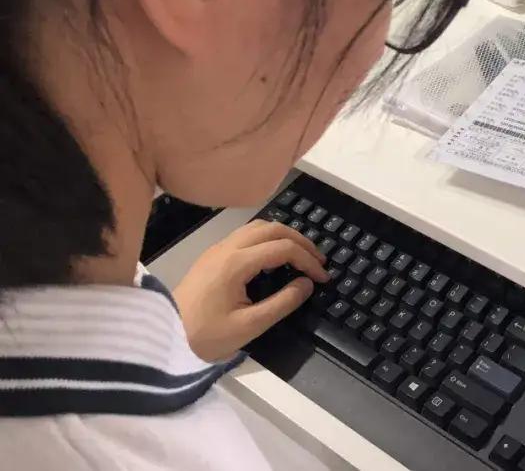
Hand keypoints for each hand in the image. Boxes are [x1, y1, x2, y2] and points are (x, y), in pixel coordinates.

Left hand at [173, 219, 329, 361]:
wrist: (163, 338)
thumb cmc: (205, 337)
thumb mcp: (249, 326)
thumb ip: (282, 303)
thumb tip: (306, 284)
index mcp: (236, 263)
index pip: (283, 248)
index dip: (308, 260)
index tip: (322, 278)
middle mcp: (227, 248)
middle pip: (272, 228)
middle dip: (300, 241)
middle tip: (318, 261)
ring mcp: (217, 249)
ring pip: (258, 227)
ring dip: (283, 236)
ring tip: (300, 255)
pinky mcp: (212, 256)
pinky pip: (246, 235)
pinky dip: (268, 239)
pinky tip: (274, 258)